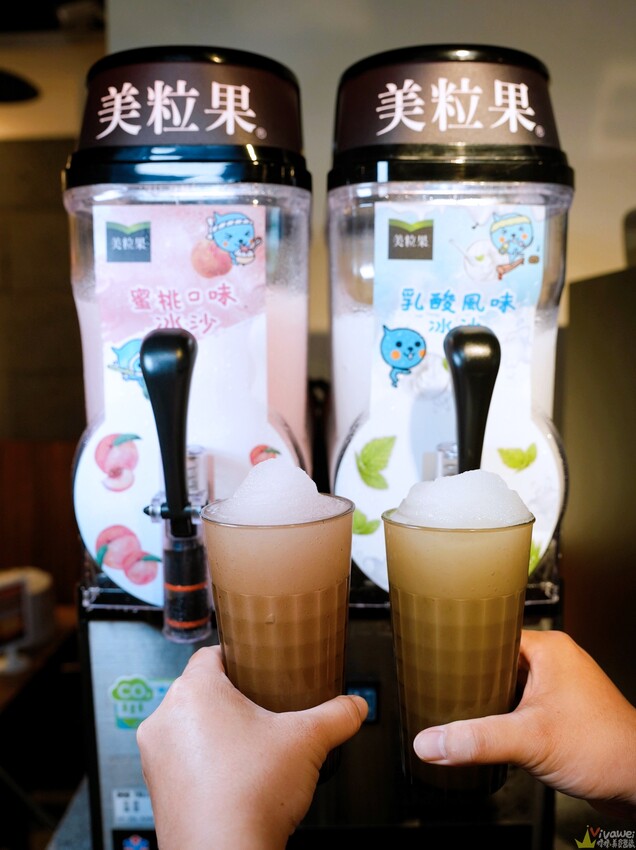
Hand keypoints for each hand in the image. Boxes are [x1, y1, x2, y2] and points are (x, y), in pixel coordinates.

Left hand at [136, 645, 367, 849]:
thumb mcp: (307, 741)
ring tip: (248, 746)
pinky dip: (202, 763)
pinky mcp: (156, 790)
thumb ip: (336, 715)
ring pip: (187, 727)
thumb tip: (355, 706)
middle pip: (199, 691)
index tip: (255, 665)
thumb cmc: (252, 794)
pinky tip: (232, 777)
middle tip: (261, 709)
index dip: (236, 656)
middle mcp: (165, 717)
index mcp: (195, 690)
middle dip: (230, 699)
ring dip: (213, 732)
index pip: (211, 654)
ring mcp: (156, 756)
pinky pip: (180, 761)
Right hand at [413, 629, 635, 819]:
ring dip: (490, 700)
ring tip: (463, 711)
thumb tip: (430, 742)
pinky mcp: (562, 711)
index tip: (435, 656)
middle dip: (472, 680)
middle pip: (496, 661)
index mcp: (548, 648)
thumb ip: (476, 740)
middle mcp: (555, 661)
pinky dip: (506, 716)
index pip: (490, 634)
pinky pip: (522, 704)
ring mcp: (560, 686)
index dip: (462, 647)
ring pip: (509, 684)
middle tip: (444, 691)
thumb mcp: (529, 740)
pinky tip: (492, 730)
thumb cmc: (605, 749)